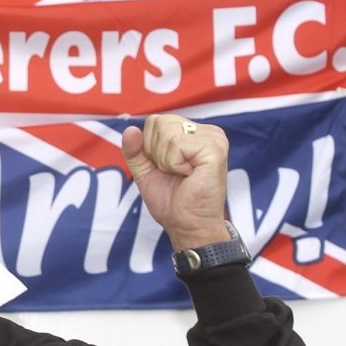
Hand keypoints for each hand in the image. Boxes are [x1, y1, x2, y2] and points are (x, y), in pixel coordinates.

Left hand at [121, 114, 230, 249]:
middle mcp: (205, 131)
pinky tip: (189, 175)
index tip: (166, 167)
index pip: (154, 121)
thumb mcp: (145, 171)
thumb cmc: (171, 200)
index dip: (149, 148)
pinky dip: (174, 164)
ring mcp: (213, 138)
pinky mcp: (215, 148)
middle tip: (174, 172)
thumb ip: (134, 150)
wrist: (187, 224)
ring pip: (166, 133)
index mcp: (191, 133)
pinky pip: (177, 145)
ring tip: (182, 174)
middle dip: (156, 152)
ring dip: (166, 160)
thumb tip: (129, 129)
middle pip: (159, 122)